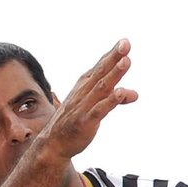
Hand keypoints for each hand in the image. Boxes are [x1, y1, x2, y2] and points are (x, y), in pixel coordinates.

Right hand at [43, 39, 137, 160]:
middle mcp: (84, 93)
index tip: (124, 42)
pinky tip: (120, 92)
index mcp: (84, 87)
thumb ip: (115, 98)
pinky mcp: (86, 122)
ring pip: (101, 88)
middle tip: (126, 43)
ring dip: (114, 74)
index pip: (99, 67)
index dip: (111, 55)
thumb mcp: (95, 107)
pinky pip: (99, 110)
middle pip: (101, 72)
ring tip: (126, 61)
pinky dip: (110, 101)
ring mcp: (84, 107)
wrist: (53, 144)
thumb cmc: (74, 122)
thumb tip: (135, 93)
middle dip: (114, 58)